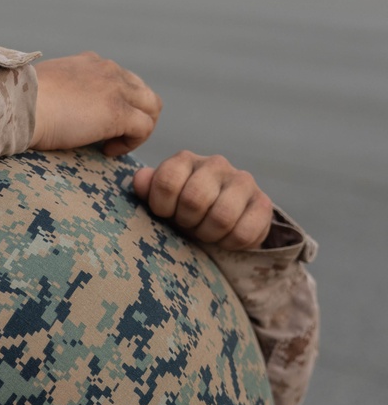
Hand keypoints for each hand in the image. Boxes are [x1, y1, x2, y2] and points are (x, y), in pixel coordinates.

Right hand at [30, 53, 161, 157]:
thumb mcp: (47, 88)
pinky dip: (132, 144)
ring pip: (152, 107)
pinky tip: (107, 151)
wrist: (18, 104)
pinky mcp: (118, 112)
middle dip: (135, 116)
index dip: (117, 104)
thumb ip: (62, 92)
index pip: (122, 79)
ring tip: (115, 145)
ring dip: (139, 129)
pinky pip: (144, 128)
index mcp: (92, 62)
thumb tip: (60, 109)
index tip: (97, 124)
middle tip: (113, 138)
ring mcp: (116, 90)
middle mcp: (109, 70)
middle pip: (143, 92)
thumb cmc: (20, 103)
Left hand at [133, 151, 272, 249]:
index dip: (162, 207)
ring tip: (206, 232)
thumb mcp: (159, 202)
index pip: (167, 180)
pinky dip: (230, 243)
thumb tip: (140, 179)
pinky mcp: (263, 204)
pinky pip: (244, 232)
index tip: (166, 214)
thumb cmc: (181, 211)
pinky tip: (225, 237)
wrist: (219, 224)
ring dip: (209, 234)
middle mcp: (216, 164)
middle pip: (194, 199)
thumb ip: (147, 189)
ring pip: (222, 216)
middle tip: (189, 225)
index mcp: (185, 160)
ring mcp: (242, 181)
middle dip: (187, 222)